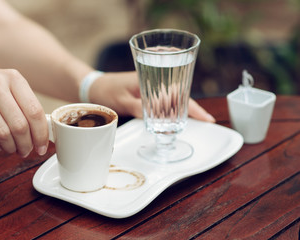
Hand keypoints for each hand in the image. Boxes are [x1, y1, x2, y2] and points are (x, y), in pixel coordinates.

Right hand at [0, 62, 48, 156]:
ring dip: (12, 148)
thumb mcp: (6, 84)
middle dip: (27, 145)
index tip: (43, 146)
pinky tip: (0, 146)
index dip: (42, 133)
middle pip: (21, 126)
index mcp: (13, 78)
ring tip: (14, 149)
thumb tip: (42, 130)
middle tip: (27, 151)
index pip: (35, 111)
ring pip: (4, 134)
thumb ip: (24, 103)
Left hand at [89, 71, 214, 122]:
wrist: (93, 86)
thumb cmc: (105, 90)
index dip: (193, 107)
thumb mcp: (121, 101)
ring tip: (197, 121)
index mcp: (149, 79)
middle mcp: (153, 81)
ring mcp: (150, 87)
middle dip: (193, 108)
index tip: (207, 118)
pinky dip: (171, 109)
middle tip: (206, 122)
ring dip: (183, 109)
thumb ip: (138, 108)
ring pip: (173, 98)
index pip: (178, 92)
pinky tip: (175, 117)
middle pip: (180, 94)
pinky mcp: (145, 93)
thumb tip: (156, 120)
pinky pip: (163, 101)